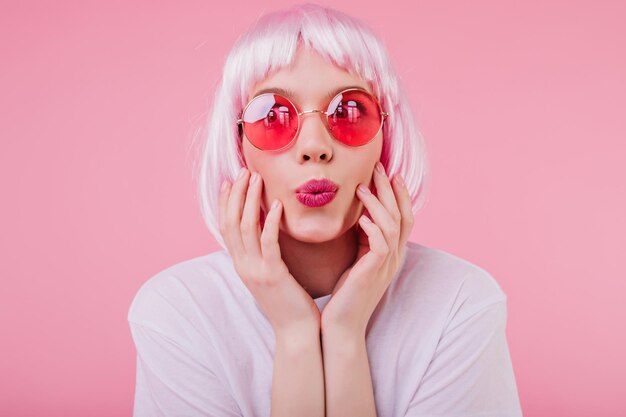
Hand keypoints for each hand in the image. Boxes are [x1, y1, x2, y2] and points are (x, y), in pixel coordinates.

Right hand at [219, 168, 320, 335]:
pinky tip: (276, 205)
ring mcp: (255, 271)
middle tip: (242, 171)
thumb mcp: (270, 274)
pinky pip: (268, 244)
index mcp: (241, 265)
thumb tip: (265, 232)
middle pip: (231, 223)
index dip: (226, 202)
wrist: (296, 332)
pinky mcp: (272, 275)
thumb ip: (264, 254)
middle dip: (235, 195)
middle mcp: (243, 266)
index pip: (226, 227)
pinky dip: (269, 222)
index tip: (229, 180)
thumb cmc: (289, 302)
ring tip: (256, 179)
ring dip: (249, 201)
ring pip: (245, 229)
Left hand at [321, 162, 413, 337]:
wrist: (341, 324)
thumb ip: (361, 239)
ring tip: (363, 187)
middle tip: (380, 167)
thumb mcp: (356, 259)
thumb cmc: (345, 293)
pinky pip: (380, 244)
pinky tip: (360, 216)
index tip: (390, 172)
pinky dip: (372, 227)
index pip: (403, 217)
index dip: (400, 194)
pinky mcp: (374, 272)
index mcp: (390, 253)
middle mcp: (393, 257)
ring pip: (392, 226)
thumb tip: (356, 214)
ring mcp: (386, 265)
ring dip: (379, 204)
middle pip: (401, 215)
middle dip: (391, 189)